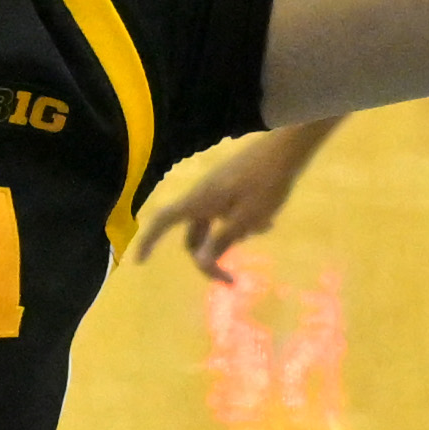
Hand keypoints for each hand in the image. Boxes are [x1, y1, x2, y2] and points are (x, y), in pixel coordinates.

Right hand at [132, 133, 314, 277]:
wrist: (288, 148)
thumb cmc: (266, 184)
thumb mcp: (246, 219)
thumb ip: (222, 241)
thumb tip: (200, 263)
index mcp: (199, 201)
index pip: (163, 221)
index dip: (149, 240)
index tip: (140, 262)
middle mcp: (203, 196)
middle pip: (194, 234)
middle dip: (210, 257)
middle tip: (232, 280)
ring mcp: (217, 189)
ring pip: (216, 224)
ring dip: (234, 235)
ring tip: (265, 225)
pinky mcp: (232, 185)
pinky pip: (228, 212)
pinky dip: (242, 220)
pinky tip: (268, 217)